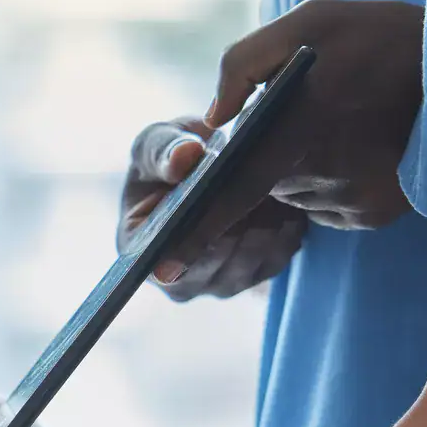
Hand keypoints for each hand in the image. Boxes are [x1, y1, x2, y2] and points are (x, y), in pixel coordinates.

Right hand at [121, 118, 307, 300]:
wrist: (209, 162)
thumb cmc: (173, 154)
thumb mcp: (156, 142)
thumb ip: (162, 150)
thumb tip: (183, 159)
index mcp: (141, 252)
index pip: (170, 255)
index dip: (197, 226)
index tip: (219, 188)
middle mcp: (177, 280)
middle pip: (217, 259)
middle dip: (240, 217)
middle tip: (258, 178)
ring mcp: (217, 284)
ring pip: (252, 258)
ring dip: (267, 220)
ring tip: (271, 184)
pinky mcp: (254, 277)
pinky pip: (278, 257)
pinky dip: (285, 228)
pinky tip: (282, 199)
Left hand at [131, 0, 424, 300]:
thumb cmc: (378, 34)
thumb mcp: (308, 22)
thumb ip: (243, 64)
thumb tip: (214, 118)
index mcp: (300, 131)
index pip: (232, 194)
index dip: (195, 232)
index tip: (163, 268)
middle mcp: (326, 176)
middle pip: (264, 186)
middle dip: (269, 158)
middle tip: (306, 117)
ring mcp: (356, 200)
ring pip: (298, 194)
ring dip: (303, 166)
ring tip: (339, 123)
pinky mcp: (380, 212)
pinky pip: (331, 206)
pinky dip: (334, 180)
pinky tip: (362, 142)